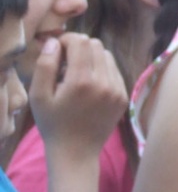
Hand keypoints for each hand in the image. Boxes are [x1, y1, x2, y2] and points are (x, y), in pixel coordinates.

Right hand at [29, 34, 126, 158]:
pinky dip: (102, 70)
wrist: (76, 152)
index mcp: (82, 81)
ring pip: (107, 56)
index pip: (81, 42)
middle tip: (66, 63)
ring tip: (77, 74)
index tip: (57, 51)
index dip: (66, 40)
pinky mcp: (124, 97)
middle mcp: (104, 83)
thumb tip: (55, 42)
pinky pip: (115, 71)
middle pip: (96, 45)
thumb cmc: (53, 124)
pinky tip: (89, 84)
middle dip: (79, 47)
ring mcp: (118, 90)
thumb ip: (45, 65)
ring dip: (92, 58)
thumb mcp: (38, 95)